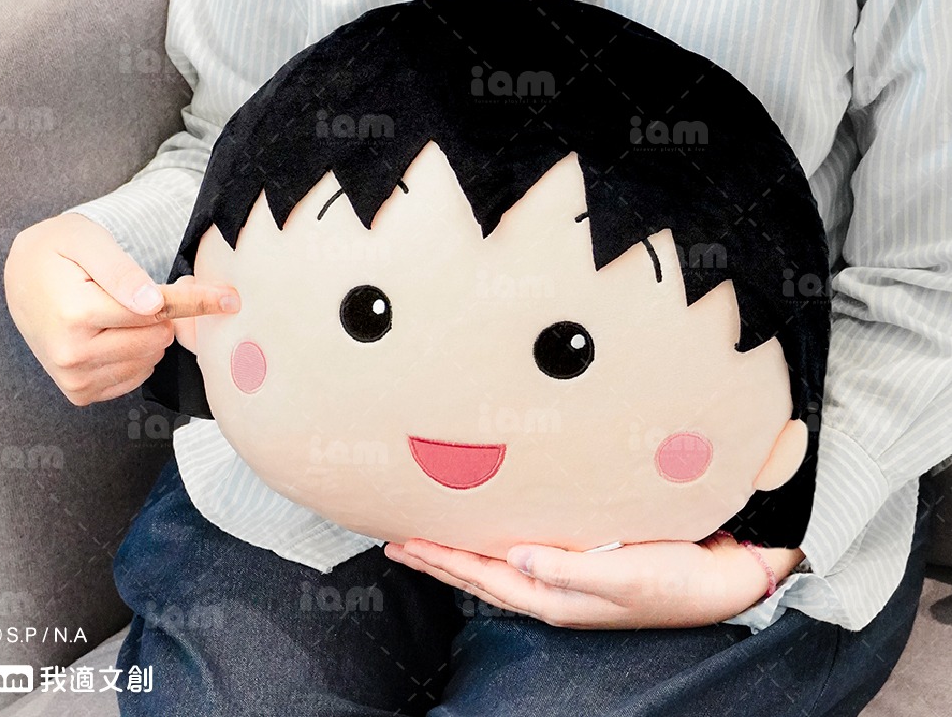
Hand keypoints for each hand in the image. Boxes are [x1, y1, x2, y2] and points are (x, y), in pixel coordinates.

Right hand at [4, 212, 239, 404]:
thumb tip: (153, 305)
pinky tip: (119, 331)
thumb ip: (122, 271)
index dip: (198, 301)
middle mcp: (72, 353)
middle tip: (149, 292)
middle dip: (166, 314)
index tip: (231, 299)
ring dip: (151, 333)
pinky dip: (139, 353)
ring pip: (151, 358)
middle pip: (158, 338)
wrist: (19, 277)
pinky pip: (136, 377)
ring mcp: (74, 378)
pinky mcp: (80, 391)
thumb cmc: (58, 251)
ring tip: (127, 309)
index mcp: (76, 314)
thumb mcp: (87, 241)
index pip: (156, 311)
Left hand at [384, 532, 803, 628]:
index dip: (443, 559)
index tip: (405, 541)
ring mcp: (568, 573)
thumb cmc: (677, 580)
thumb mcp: (625, 578)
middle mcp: (555, 587)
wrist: (725, 577)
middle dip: (439, 558)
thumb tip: (514, 557)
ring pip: (499, 560)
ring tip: (430, 535)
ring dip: (462, 550)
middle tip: (398, 541)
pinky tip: (491, 526)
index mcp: (556, 596)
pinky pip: (525, 545)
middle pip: (481, 572)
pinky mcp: (585, 555)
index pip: (483, 577)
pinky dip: (497, 537)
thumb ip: (569, 569)